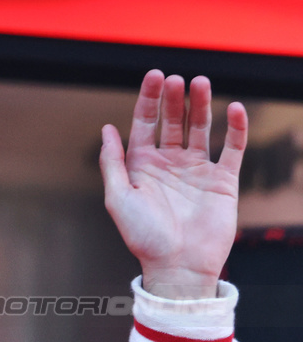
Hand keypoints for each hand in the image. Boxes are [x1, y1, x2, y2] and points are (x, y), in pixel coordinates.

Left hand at [100, 70, 247, 299]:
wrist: (178, 266)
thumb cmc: (144, 237)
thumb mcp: (118, 197)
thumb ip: (112, 162)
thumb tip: (106, 128)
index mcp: (142, 166)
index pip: (145, 123)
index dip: (148, 99)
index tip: (155, 75)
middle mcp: (169, 164)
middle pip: (173, 121)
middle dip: (174, 99)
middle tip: (176, 78)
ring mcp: (197, 170)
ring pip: (201, 129)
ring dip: (201, 105)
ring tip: (200, 82)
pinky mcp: (223, 181)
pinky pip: (232, 149)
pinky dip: (235, 128)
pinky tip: (233, 108)